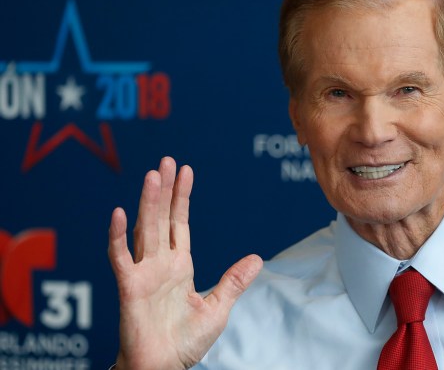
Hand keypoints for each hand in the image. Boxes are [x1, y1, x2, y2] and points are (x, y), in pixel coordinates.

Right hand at [108, 157, 262, 368]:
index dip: (182, 198)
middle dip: (165, 191)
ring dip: (147, 203)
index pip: (180, 224)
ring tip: (152, 176)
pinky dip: (117, 237)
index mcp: (180, 266)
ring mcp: (143, 273)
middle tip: (166, 161)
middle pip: (161, 219)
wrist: (163, 368)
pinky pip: (121, 258)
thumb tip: (258, 258)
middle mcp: (160, 264)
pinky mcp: (129, 287)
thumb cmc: (185, 342)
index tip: (186, 171)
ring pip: (144, 230)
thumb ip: (233, 281)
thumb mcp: (218, 308)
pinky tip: (118, 214)